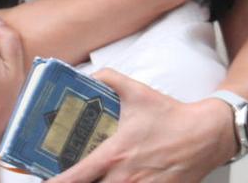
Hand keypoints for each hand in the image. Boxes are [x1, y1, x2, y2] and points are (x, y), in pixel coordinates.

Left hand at [50, 70, 235, 182]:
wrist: (205, 135)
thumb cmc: (171, 116)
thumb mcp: (137, 91)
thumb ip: (109, 79)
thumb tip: (90, 75)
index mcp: (114, 154)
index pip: (76, 177)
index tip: (42, 182)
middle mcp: (124, 177)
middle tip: (66, 177)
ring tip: (92, 178)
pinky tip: (116, 181)